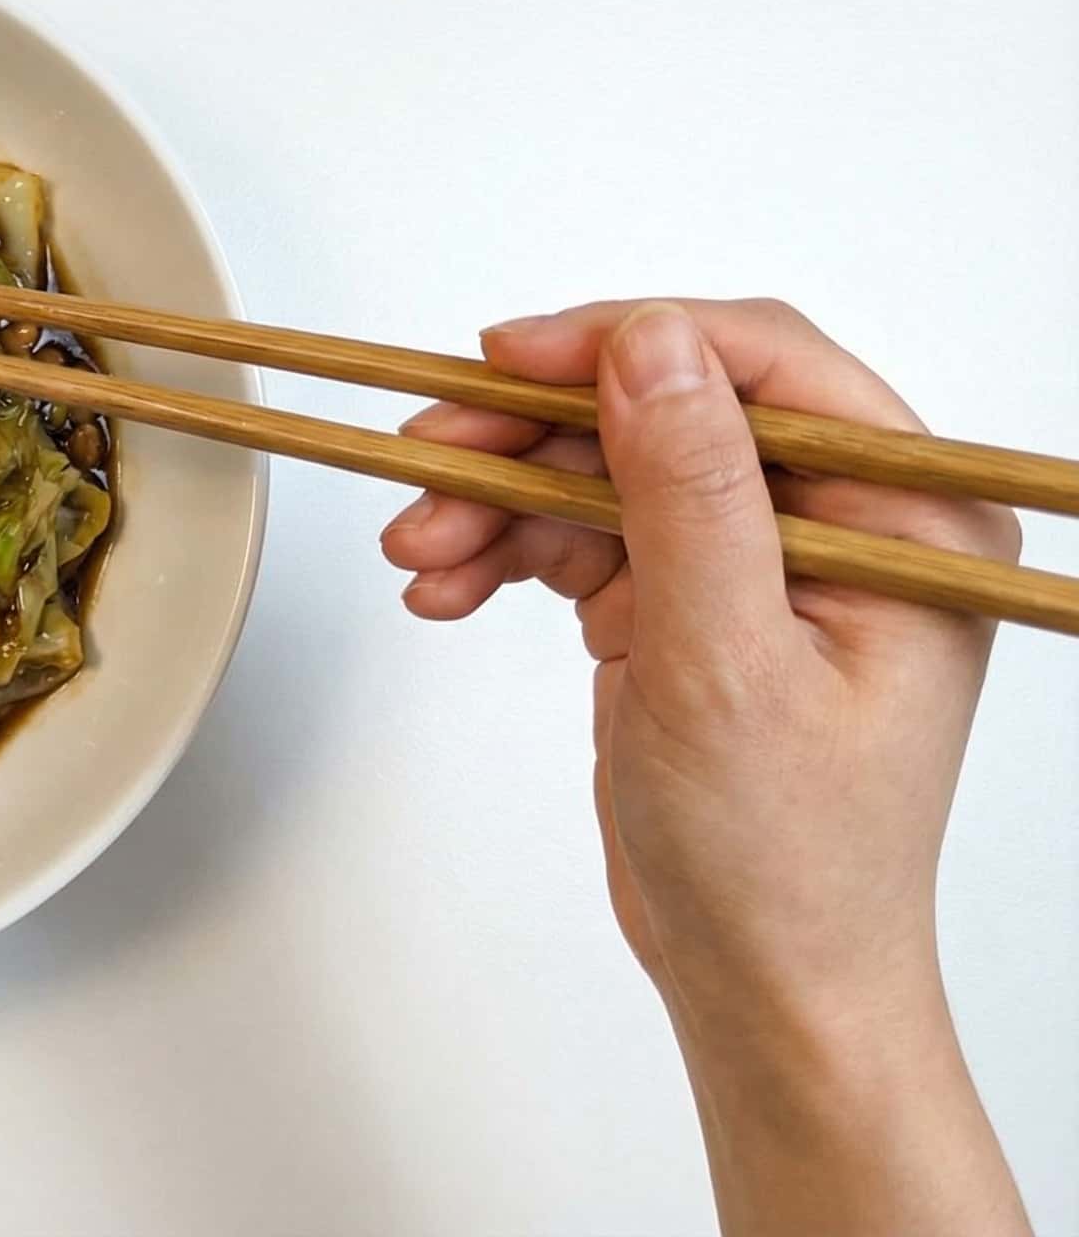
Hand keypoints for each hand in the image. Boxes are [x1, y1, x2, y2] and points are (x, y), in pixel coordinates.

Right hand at [378, 299, 1027, 1233]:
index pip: (765, 367)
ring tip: (419, 550)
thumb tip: (649, 345)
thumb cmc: (784, 862)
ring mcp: (763, 561)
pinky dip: (507, 551)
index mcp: (910, 517)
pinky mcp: (691, 602)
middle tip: (427, 457)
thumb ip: (690, 492)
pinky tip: (446, 587)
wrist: (761, 985)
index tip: (508, 358)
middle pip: (665, 410)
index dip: (628, 344)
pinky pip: (584, 535)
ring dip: (499, 498)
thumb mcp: (726, 664)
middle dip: (533, 436)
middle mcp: (846, 521)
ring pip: (606, 468)